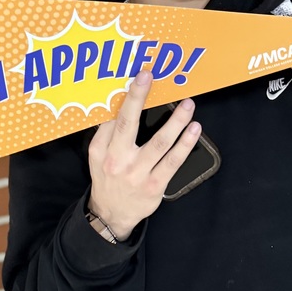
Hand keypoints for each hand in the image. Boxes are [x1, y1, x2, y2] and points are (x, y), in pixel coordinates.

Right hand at [87, 71, 201, 239]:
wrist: (111, 214)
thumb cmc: (107, 178)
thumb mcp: (97, 156)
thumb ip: (106, 132)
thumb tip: (119, 102)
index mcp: (102, 150)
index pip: (113, 118)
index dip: (127, 96)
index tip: (141, 76)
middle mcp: (117, 160)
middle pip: (129, 124)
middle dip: (139, 98)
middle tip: (150, 76)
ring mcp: (138, 174)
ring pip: (159, 143)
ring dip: (175, 122)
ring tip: (188, 105)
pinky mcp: (155, 186)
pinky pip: (173, 161)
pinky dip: (185, 144)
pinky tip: (194, 130)